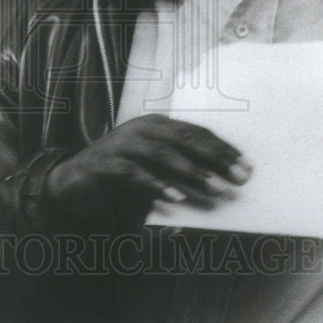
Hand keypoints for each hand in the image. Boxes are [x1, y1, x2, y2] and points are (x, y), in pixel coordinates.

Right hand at [45, 114, 251, 222]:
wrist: (76, 182)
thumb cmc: (124, 175)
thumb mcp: (157, 171)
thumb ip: (181, 172)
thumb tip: (220, 184)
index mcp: (157, 125)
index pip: (196, 132)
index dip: (222, 147)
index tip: (246, 165)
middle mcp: (141, 128)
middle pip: (184, 138)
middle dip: (215, 158)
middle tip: (239, 177)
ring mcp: (122, 143)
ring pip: (162, 153)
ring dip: (192, 172)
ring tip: (215, 189)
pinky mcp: (106, 163)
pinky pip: (135, 173)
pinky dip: (157, 185)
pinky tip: (175, 197)